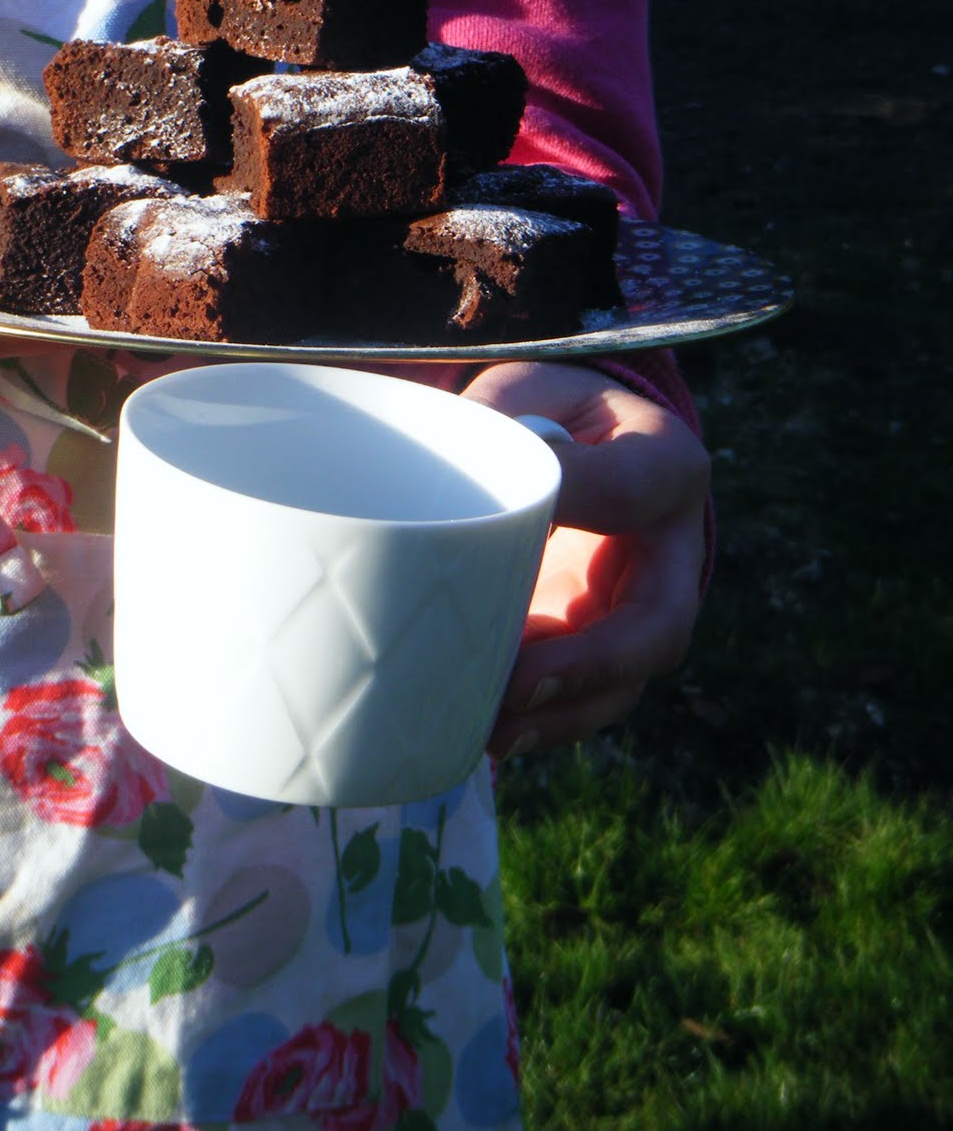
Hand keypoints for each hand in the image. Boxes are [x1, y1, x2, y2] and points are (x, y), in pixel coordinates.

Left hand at [461, 360, 709, 756]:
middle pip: (658, 626)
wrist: (567, 438)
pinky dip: (538, 722)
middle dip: (593, 666)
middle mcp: (668, 550)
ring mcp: (635, 607)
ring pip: (623, 683)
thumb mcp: (526, 393)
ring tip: (493, 735)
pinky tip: (482, 737)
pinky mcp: (594, 642)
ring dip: (562, 716)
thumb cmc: (543, 410)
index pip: (631, 490)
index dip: (576, 510)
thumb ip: (500, 423)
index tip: (507, 523)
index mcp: (664, 464)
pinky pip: (582, 697)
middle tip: (521, 685)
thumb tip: (462, 476)